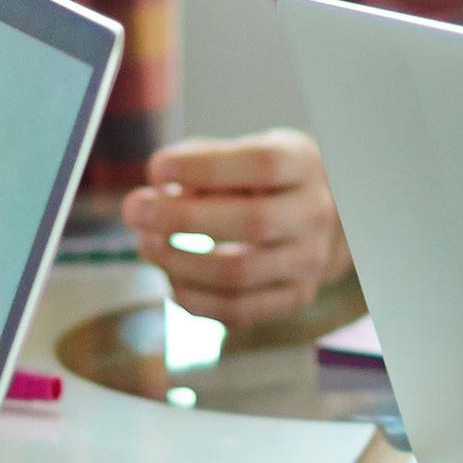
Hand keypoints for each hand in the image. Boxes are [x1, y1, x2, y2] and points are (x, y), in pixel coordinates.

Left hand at [123, 130, 351, 326]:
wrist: (327, 219)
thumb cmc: (269, 178)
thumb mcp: (247, 151)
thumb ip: (204, 160)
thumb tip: (157, 186)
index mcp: (305, 164)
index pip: (261, 165)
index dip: (204, 168)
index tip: (157, 169)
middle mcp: (315, 214)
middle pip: (252, 222)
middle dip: (181, 218)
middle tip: (135, 210)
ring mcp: (310, 261)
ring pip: (240, 274)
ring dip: (180, 262)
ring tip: (145, 245)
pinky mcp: (296, 298)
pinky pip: (239, 311)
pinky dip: (195, 300)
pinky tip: (170, 280)